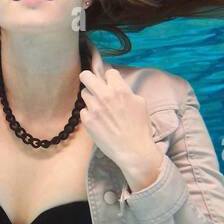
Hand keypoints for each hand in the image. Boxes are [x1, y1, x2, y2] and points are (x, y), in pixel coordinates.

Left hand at [78, 67, 162, 186]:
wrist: (133, 150)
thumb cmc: (139, 128)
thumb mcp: (140, 104)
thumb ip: (126, 91)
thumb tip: (117, 85)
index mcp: (120, 90)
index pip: (109, 72)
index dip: (109, 78)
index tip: (109, 84)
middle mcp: (105, 96)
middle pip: (86, 76)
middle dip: (89, 79)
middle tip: (91, 84)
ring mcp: (94, 108)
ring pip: (84, 93)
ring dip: (90, 98)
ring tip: (99, 108)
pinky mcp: (88, 120)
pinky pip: (83, 110)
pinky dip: (89, 114)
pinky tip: (98, 121)